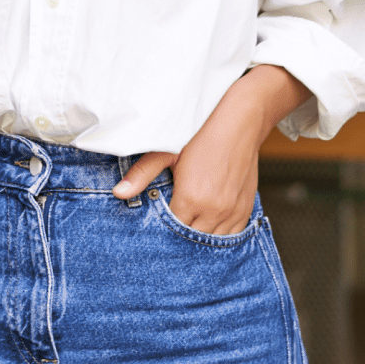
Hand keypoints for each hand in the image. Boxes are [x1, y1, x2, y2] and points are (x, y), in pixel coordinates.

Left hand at [113, 64, 305, 234]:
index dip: (162, 231)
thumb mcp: (166, 151)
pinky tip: (209, 229)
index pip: (172, 231)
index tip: (155, 229)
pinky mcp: (245, 208)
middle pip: (192, 241)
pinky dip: (220, 236)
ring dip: (200, 240)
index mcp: (192, 198)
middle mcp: (214, 210)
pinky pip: (233, 235)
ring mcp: (232, 211)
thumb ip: (142, 174)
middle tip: (169, 236)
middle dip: (179, 239)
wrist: (240, 121)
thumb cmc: (201, 133)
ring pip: (214, 242)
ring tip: (188, 234)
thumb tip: (118, 192)